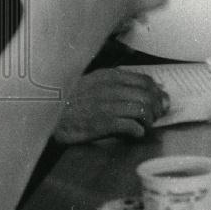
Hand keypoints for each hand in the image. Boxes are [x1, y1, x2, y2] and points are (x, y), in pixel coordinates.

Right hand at [54, 68, 169, 143]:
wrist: (49, 117)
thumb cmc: (72, 101)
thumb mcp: (94, 83)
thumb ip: (118, 83)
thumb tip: (149, 88)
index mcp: (109, 76)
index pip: (145, 80)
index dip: (157, 91)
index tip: (161, 100)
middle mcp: (110, 88)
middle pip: (148, 96)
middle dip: (157, 107)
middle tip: (157, 115)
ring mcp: (107, 105)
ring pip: (143, 110)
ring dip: (150, 120)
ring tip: (146, 125)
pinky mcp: (103, 123)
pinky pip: (132, 126)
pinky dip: (139, 131)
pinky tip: (136, 133)